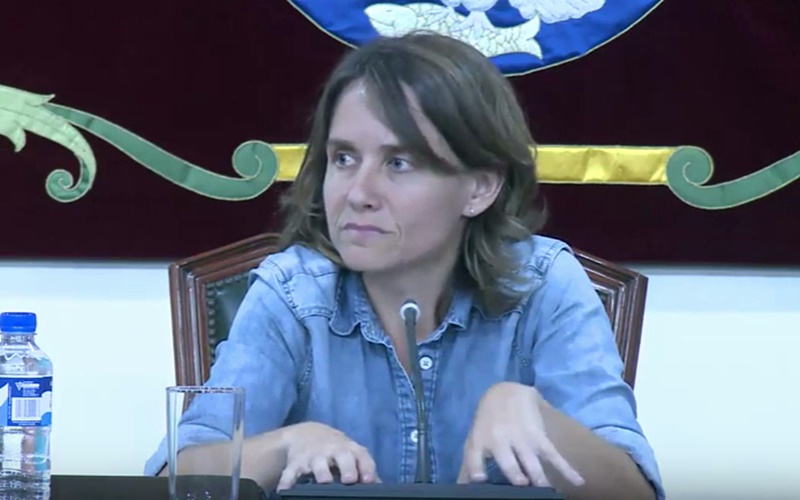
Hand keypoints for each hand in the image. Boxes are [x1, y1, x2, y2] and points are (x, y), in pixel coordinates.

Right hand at [277, 422, 379, 490]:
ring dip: (321, 473)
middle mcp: (333, 451)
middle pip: (342, 456)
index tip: (369, 480)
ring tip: (323, 482)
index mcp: (350, 450)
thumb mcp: (353, 455)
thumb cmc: (337, 451)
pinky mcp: (296, 463)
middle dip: (346, 467)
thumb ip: (365, 470)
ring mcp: (314, 456)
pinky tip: (285, 490)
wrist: (308, 434)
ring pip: (317, 464)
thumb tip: (381, 487)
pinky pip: (290, 472)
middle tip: (349, 480)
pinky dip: (287, 480)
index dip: (366, 468)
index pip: (362, 456)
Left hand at [458, 382, 583, 487]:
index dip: (477, 471)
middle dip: (518, 479)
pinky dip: (567, 469)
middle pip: (510, 466)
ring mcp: (521, 439)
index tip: (482, 480)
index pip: (474, 459)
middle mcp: (500, 440)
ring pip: (532, 464)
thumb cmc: (488, 420)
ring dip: (539, 479)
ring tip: (544, 491)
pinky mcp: (539, 437)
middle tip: (524, 489)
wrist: (507, 392)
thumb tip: (461, 487)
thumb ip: (470, 464)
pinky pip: (553, 455)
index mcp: (480, 440)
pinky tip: (578, 482)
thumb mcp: (475, 438)